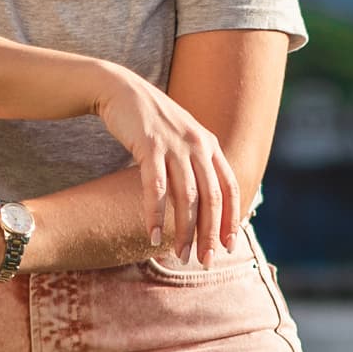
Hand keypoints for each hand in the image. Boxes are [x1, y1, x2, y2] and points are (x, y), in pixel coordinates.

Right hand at [92, 68, 238, 259]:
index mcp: (210, 145)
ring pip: (187, 198)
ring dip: (184, 231)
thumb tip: (204, 201)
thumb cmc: (151, 122)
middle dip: (209, 234)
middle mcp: (199, 145)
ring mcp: (175, 145)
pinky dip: (155, 215)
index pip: (230, 188)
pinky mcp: (150, 146)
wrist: (121, 90)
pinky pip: (156, 188)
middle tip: (205, 261)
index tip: (228, 246)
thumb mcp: (183, 139)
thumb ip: (197, 164)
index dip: (231, 219)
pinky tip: (152, 236)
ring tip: (181, 257)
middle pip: (211, 198)